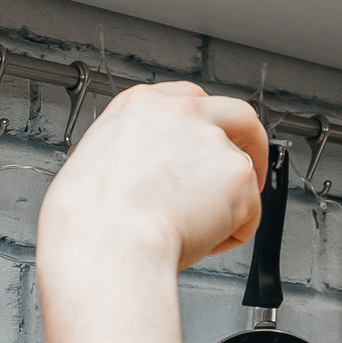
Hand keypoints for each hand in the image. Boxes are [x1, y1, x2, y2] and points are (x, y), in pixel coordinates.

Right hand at [43, 80, 267, 274]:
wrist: (106, 243)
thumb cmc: (91, 218)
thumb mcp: (99, 161)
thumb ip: (138, 151)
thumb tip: (155, 171)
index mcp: (142, 105)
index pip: (191, 99)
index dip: (207, 126)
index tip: (209, 145)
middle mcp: (181, 113)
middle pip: (237, 116)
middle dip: (250, 143)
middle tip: (246, 175)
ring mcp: (213, 140)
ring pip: (243, 173)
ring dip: (228, 204)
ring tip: (193, 231)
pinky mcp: (238, 174)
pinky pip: (250, 212)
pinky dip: (233, 234)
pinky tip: (202, 242)